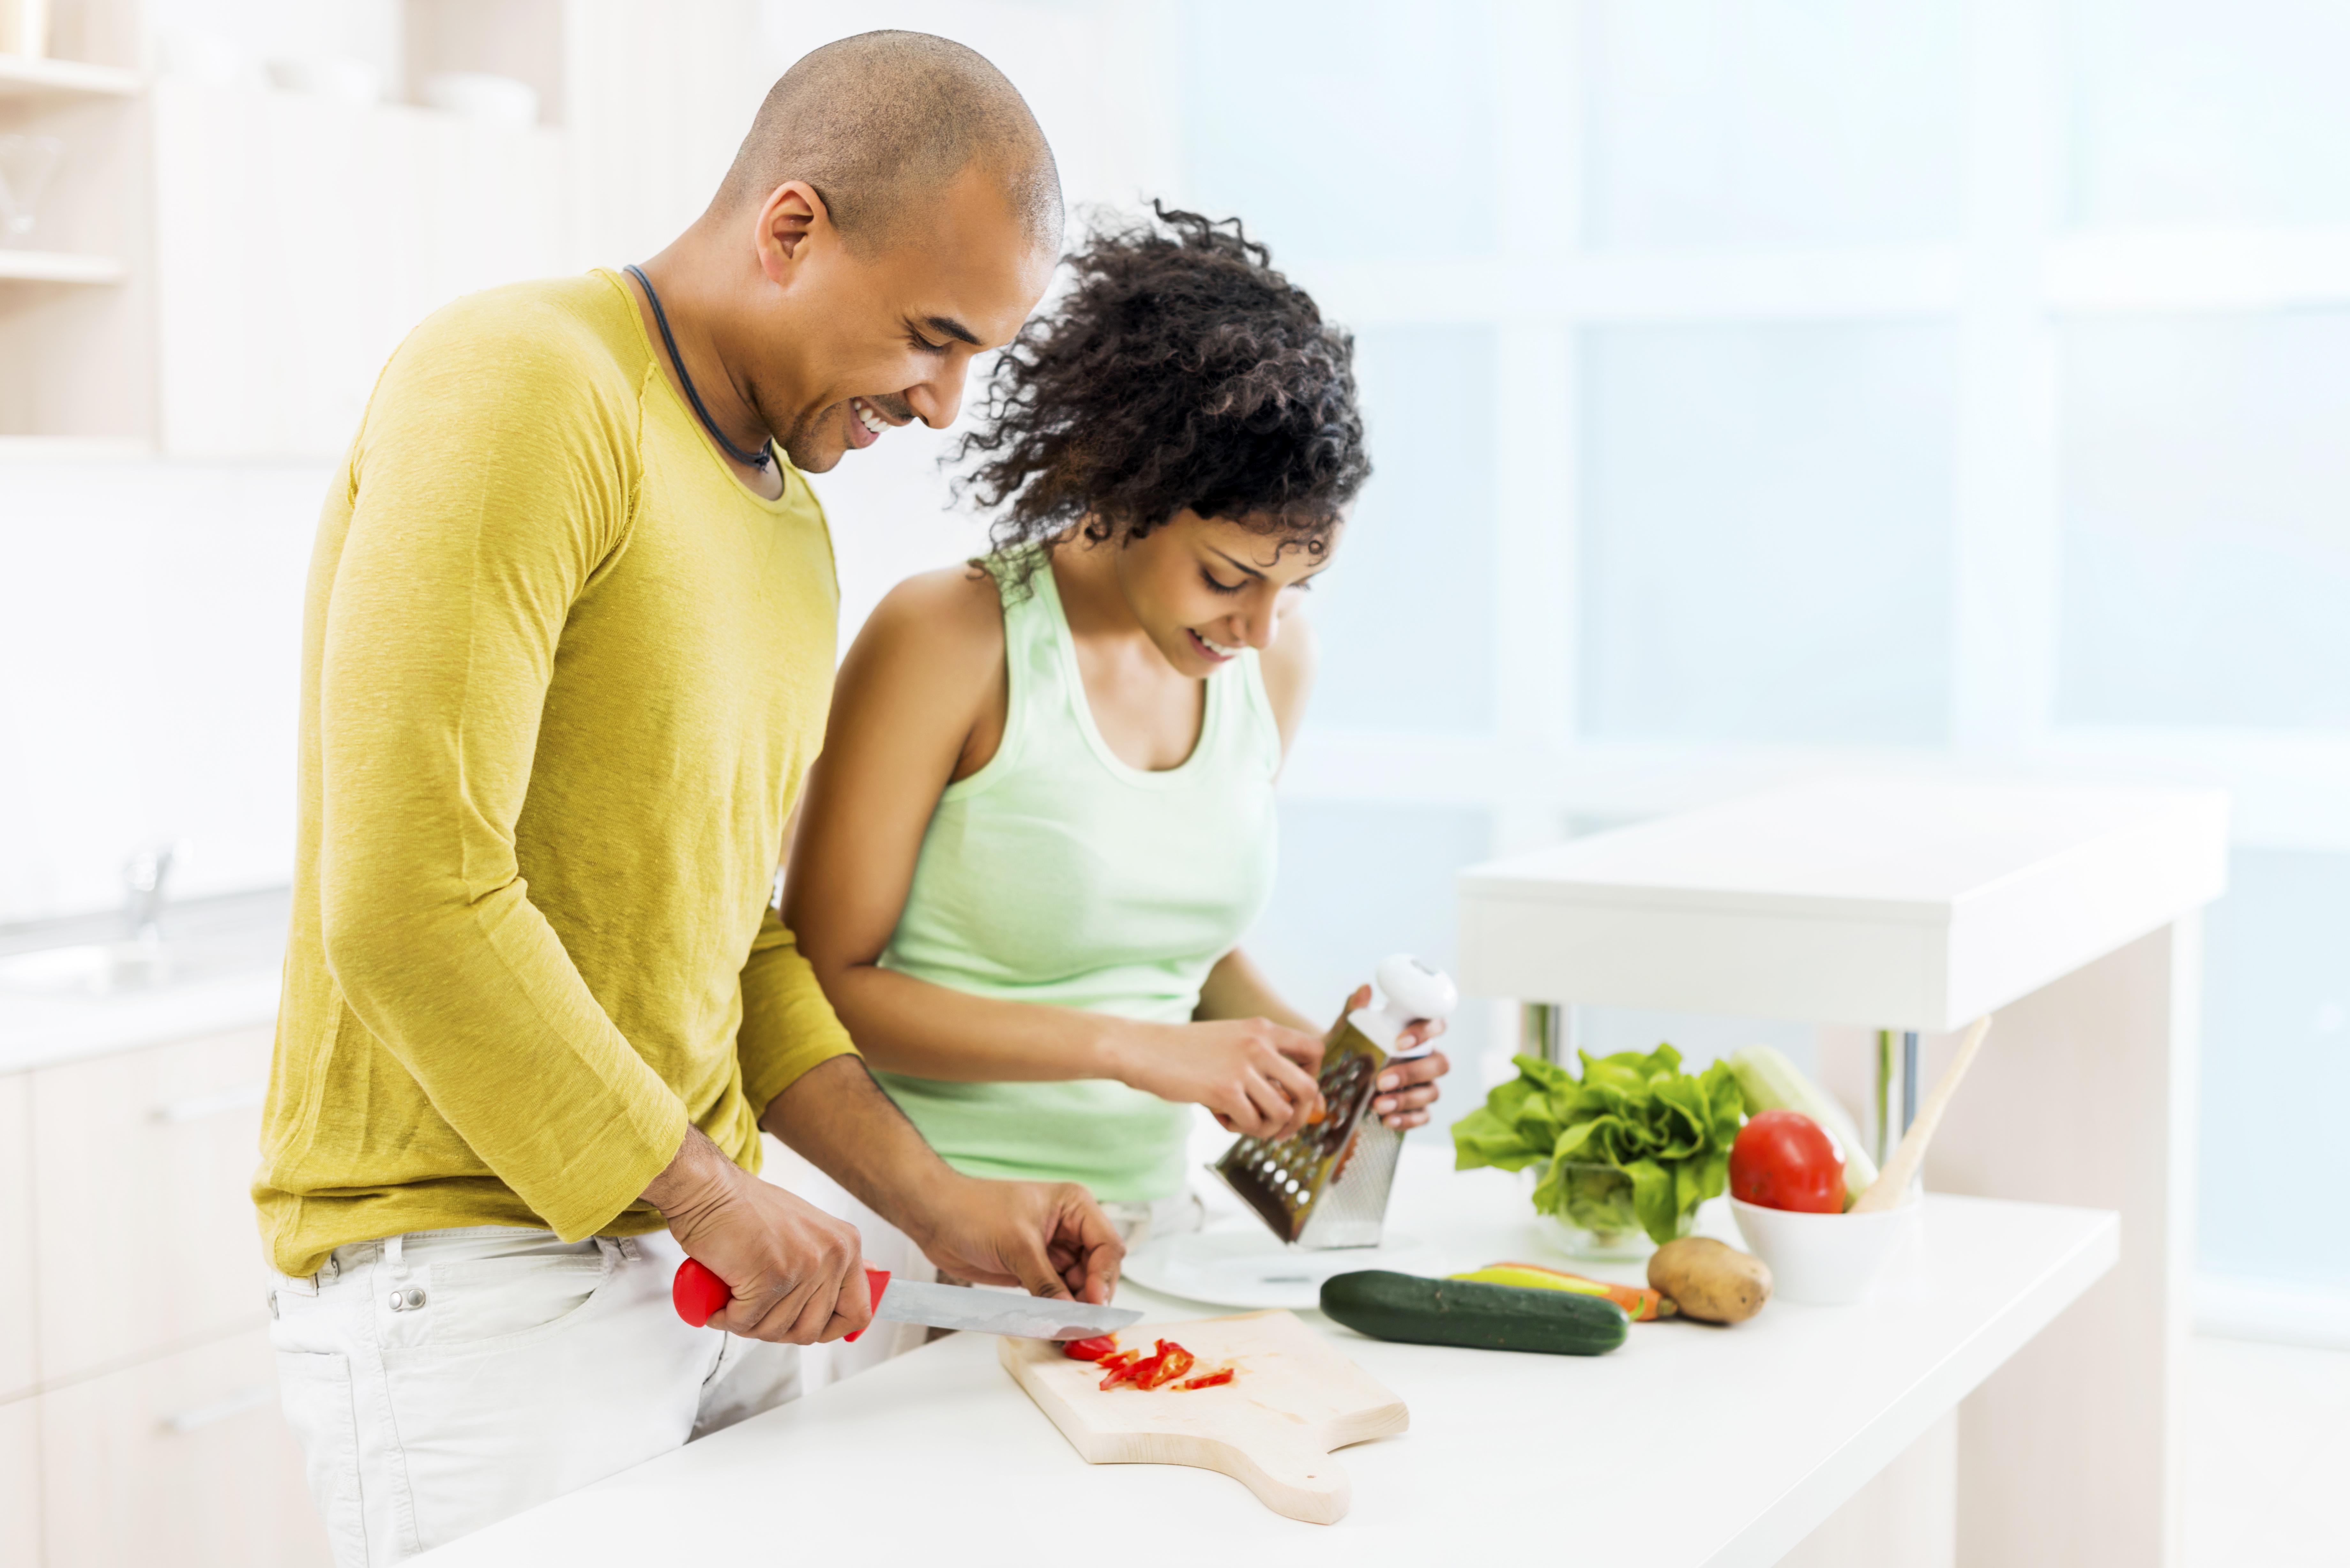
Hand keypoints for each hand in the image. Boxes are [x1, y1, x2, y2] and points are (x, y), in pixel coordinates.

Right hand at [643, 1125, 871, 1343]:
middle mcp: (832, 1256)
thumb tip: (870, 1273)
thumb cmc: (747, 1210)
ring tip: (734, 1296)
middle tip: (755, 1309)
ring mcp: (803, 1267)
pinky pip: (746, 1323)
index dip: (830, 1329)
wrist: (708, 1191)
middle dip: (777, 1329)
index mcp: (846, 1246)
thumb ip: (833, 1257)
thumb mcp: (806, 1229)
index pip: (858, 1311)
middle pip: (811, 1330)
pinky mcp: (769, 1279)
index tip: (806, 1327)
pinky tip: (720, 1300)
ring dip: (748, 1324)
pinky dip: (726, 1318)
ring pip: (776, 1331)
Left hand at [908, 1175, 1125, 1304]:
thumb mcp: (1017, 1246)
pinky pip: (1056, 1294)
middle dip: (1091, 1296)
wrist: (936, 1218)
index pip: (1107, 1245)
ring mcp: (1054, 1250)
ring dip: (1073, 1307)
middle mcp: (1070, 1228)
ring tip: (1063, 1327)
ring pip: (1079, 1286)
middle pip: (1099, 1269)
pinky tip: (1050, 1323)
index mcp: (1075, 1206)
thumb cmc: (973, 1211)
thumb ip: (1047, 1284)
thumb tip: (1070, 1317)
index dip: (1104, 1278)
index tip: (1093, 1306)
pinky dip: (1055, 1309)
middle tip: (1080, 1324)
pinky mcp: (1036, 1269)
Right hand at [1117, 1018, 1325, 1139]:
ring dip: (1266, 1127)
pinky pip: (1253, 1124)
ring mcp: (1243, 1067)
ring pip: (1282, 1112)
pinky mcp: (1225, 1090)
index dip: (1313, 1078)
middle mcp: (1258, 1044)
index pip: (1314, 1050)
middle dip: (1300, 1117)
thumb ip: (1261, 1062)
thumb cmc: (1184, 1051)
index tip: (1296, 1097)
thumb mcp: (1230, 1042)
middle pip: (1308, 1089)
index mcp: (1262, 1029)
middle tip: (1281, 1128)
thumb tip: (1294, 1101)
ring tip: (1243, 1120)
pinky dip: (1241, 1129)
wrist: (1143, 1049)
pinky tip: (1222, 1117)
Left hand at [1329, 983, 1451, 1130]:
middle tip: (1381, 1080)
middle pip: (1440, 1063)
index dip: (1425, 1032)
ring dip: (1406, 1099)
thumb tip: (1363, 990)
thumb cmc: (1349, 1048)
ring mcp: (1425, 1085)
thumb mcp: (1346, 1030)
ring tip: (1377, 1105)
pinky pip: (1424, 1116)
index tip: (1400, 1041)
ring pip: (1432, 1092)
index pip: (1436, 1025)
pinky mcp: (1418, 1108)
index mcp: (1416, 1034)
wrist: (1335, 1077)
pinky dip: (1407, 1120)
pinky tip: (1386, 1120)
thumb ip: (1354, 1011)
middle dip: (1412, 1072)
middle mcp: (1427, 1058)